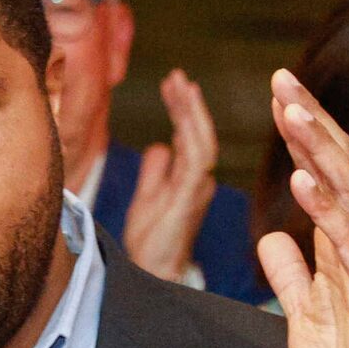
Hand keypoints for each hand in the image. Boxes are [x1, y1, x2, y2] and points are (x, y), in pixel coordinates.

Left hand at [120, 69, 220, 282]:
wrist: (155, 271)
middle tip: (176, 76)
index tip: (171, 85)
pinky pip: (199, 155)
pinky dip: (194, 129)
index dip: (181, 109)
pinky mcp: (191, 194)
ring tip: (181, 85)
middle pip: (197, 132)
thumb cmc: (152, 242)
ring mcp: (198, 186)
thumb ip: (155, 172)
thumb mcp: (147, 198)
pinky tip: (186, 109)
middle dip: (187, 103)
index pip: (188, 136)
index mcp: (188, 178)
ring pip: (201, 138)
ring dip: (191, 110)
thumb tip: (159, 146)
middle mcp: (199, 179)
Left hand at [256, 69, 348, 347]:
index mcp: (346, 251)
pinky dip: (324, 209)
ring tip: (290, 109)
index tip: (281, 99)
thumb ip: (292, 276)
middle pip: (340, 169)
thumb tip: (271, 239)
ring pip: (348, 193)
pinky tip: (302, 179)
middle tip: (282, 79)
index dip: (305, 138)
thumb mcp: (307, 318)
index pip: (327, 179)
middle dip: (310, 122)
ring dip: (317, 148)